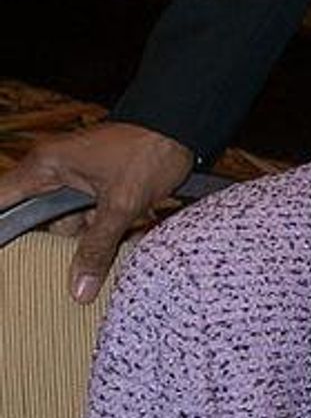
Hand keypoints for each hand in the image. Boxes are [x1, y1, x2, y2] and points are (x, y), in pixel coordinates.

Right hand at [0, 122, 193, 302]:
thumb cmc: (150, 151)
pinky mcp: (95, 185)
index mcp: (44, 167)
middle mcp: (52, 171)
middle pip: (37, 222)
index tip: (10, 257)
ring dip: (92, 236)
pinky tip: (130, 229)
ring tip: (121, 230)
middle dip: (65, 240)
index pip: (1, 204)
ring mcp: (74, 178)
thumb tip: (78, 290)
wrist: (185, 127)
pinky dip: (106, 227)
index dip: (3, 231)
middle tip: (90, 248)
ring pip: (68, 222)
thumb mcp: (122, 204)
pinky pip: (89, 216)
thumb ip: (97, 247)